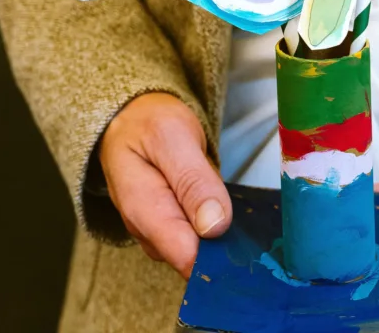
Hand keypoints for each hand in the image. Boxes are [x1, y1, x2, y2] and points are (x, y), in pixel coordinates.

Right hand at [99, 93, 232, 277]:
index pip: (185, 256)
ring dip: (219, 236)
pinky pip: (196, 239)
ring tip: (229, 205)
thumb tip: (215, 227)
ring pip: (197, 251)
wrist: (129, 119)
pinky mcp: (167, 228)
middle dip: (222, 246)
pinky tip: (220, 208)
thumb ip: (193, 181)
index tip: (248, 243)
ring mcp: (155, 233)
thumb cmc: (150, 125)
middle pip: (193, 259)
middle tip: (244, 218)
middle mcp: (146, 231)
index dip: (219, 255)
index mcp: (142, 209)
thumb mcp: (173, 139)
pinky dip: (212, 227)